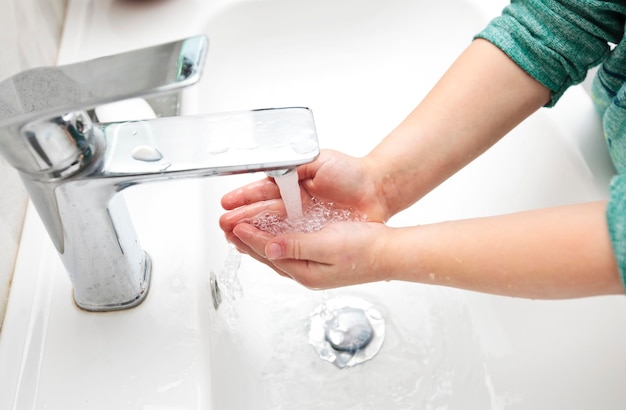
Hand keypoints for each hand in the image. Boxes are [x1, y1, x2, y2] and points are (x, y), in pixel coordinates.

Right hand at [220, 149, 388, 254]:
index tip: (228, 203)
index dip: (244, 198)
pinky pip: (291, 242)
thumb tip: (270, 170)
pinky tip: (258, 246)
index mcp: (292, 185)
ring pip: (273, 230)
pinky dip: (273, 244)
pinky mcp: (315, 236)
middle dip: (242, 218)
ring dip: (252, 233)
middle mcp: (295, 205)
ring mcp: (304, 222)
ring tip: (233, 236)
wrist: (378, 190)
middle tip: (224, 224)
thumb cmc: (352, 174)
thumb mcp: (318, 161)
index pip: (263, 192)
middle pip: (263, 214)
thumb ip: (293, 165)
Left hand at [229, 219, 390, 288]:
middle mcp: (306, 272)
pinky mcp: (319, 257)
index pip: (269, 253)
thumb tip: (270, 247)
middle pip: (268, 256)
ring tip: (241, 233)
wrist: (389, 252)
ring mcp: (312, 266)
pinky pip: (289, 248)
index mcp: (305, 271)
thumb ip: (297, 246)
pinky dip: (275, 240)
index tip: (235, 226)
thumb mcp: (328, 245)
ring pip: (277, 252)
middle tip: (227, 230)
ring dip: (258, 242)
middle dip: (247, 243)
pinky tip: (271, 235)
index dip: (250, 238)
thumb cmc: (365, 249)